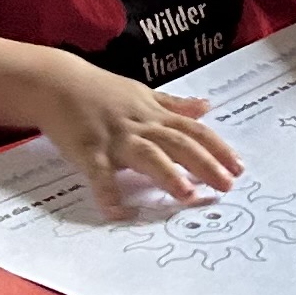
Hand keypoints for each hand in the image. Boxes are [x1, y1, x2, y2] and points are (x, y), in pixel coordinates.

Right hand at [39, 58, 242, 203]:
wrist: (57, 83)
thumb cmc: (101, 90)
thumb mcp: (142, 93)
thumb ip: (175, 104)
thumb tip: (207, 107)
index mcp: (154, 114)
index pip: (194, 131)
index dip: (218, 148)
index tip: (239, 168)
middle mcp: (140, 124)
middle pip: (178, 143)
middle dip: (204, 164)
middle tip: (227, 186)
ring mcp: (114, 137)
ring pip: (146, 154)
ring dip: (167, 173)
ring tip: (187, 194)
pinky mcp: (88, 149)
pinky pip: (100, 172)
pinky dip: (108, 191)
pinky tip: (118, 211)